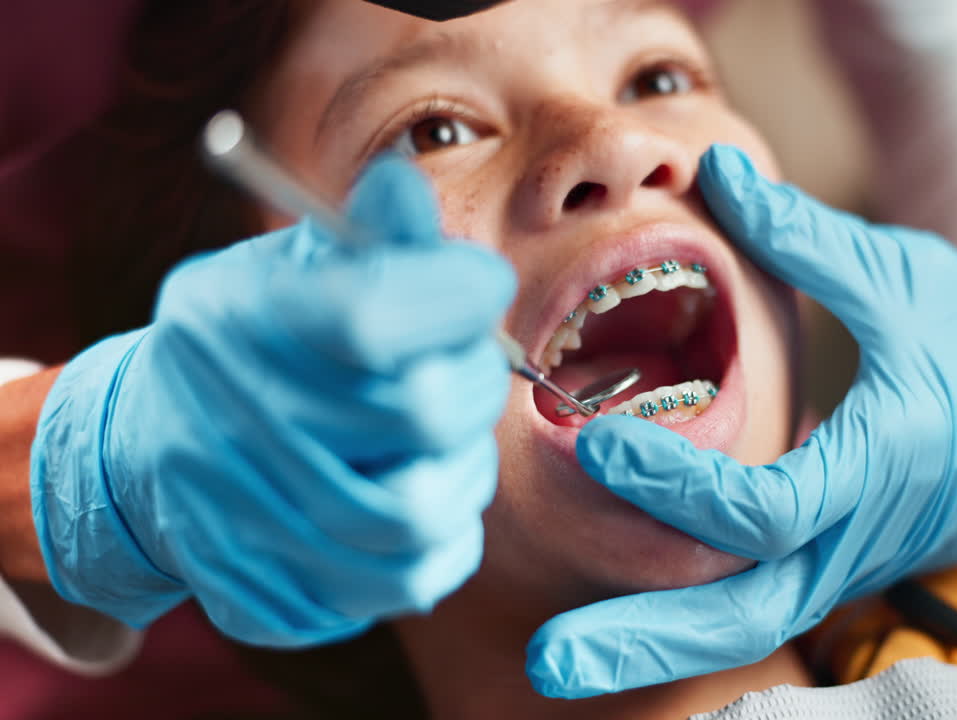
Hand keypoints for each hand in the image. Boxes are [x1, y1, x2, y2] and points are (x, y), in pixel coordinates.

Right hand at [30, 155, 514, 646]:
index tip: (479, 286)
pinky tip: (424, 492)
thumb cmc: (253, 340)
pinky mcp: (272, 594)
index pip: (371, 316)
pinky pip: (410, 583)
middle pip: (422, 414)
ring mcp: (245, 523)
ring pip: (423, 513)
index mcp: (236, 325)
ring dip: (464, 468)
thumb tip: (404, 187)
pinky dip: (445, 539)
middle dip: (473, 381)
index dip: (456, 295)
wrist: (147, 446)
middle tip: (466, 366)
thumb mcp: (290, 265)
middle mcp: (233, 427)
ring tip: (447, 439)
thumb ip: (363, 235)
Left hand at [526, 144, 956, 695]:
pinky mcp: (843, 559)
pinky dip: (690, 614)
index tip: (598, 442)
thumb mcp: (900, 275)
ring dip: (655, 643)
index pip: (767, 511)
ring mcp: (855, 559)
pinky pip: (761, 599)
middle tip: (549, 661)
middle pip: (748, 613)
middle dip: (646, 640)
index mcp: (885, 460)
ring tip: (561, 662)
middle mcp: (865, 532)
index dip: (678, 486)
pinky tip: (624, 617)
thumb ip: (801, 234)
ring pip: (750, 621)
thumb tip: (713, 168)